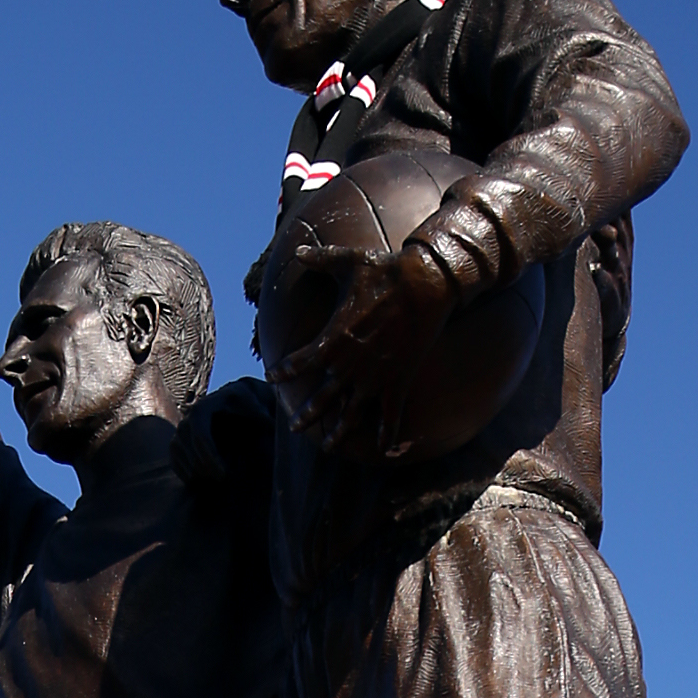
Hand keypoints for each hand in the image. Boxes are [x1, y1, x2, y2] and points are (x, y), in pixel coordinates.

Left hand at [271, 237, 456, 449]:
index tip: (272, 377)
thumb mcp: (348, 262)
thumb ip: (322, 260)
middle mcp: (349, 365)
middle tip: (295, 427)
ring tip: (328, 446)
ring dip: (338, 431)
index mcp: (332, 339)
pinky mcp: (398, 380)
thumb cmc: (385, 271)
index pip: (299, 362)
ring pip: (350, 413)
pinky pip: (390, 414)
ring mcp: (374, 376)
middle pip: (321, 398)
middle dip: (306, 414)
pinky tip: (381, 447)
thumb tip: (300, 251)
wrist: (425, 283)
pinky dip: (386, 432)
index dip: (284, 372)